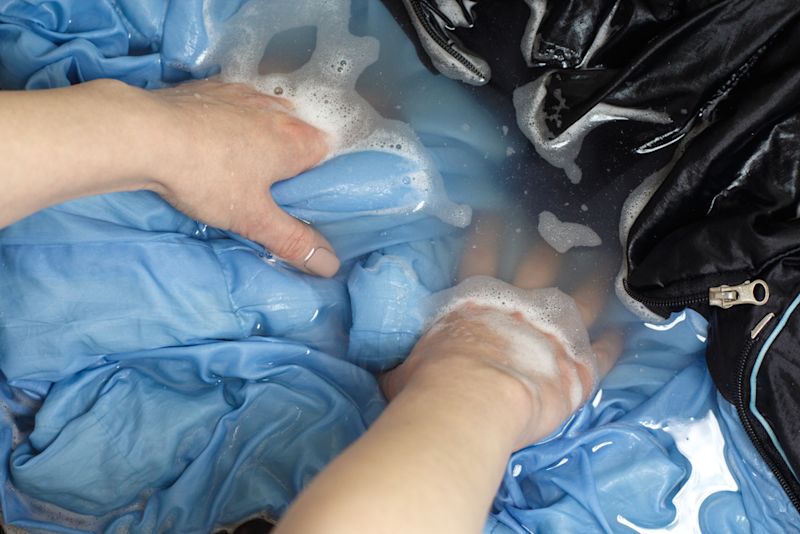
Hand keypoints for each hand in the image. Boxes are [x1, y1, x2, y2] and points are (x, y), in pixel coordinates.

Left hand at [142, 79, 338, 276]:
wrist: (145, 133)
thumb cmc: (207, 177)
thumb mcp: (253, 218)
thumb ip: (293, 240)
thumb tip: (330, 265)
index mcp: (295, 138)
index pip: (326, 153)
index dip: (316, 175)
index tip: (300, 195)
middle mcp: (275, 109)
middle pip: (296, 133)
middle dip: (288, 157)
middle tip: (269, 186)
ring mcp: (241, 93)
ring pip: (264, 116)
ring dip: (259, 135)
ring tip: (240, 163)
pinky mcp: (209, 87)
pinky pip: (232, 104)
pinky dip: (228, 119)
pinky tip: (211, 138)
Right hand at [382, 212, 620, 448]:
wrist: (473, 400)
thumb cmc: (431, 380)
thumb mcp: (403, 365)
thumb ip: (409, 358)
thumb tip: (391, 365)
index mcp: (477, 298)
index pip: (482, 254)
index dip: (490, 231)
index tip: (499, 212)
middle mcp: (521, 303)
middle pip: (542, 262)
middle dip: (551, 241)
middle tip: (563, 224)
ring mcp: (556, 330)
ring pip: (584, 295)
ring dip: (595, 278)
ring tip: (607, 259)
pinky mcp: (581, 363)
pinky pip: (604, 348)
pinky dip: (614, 340)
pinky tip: (623, 330)